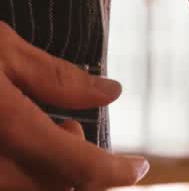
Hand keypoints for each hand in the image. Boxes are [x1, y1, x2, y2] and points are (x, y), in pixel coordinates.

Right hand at [0, 23, 149, 189]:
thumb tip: (112, 93)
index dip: (116, 172)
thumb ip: (56, 77)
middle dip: (76, 164)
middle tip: (69, 125)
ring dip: (45, 169)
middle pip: (53, 186)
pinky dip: (19, 169)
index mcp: (5, 124)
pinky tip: (12, 141)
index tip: (139, 167)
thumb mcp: (2, 49)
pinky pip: (4, 180)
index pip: (77, 167)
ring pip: (25, 187)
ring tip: (38, 130)